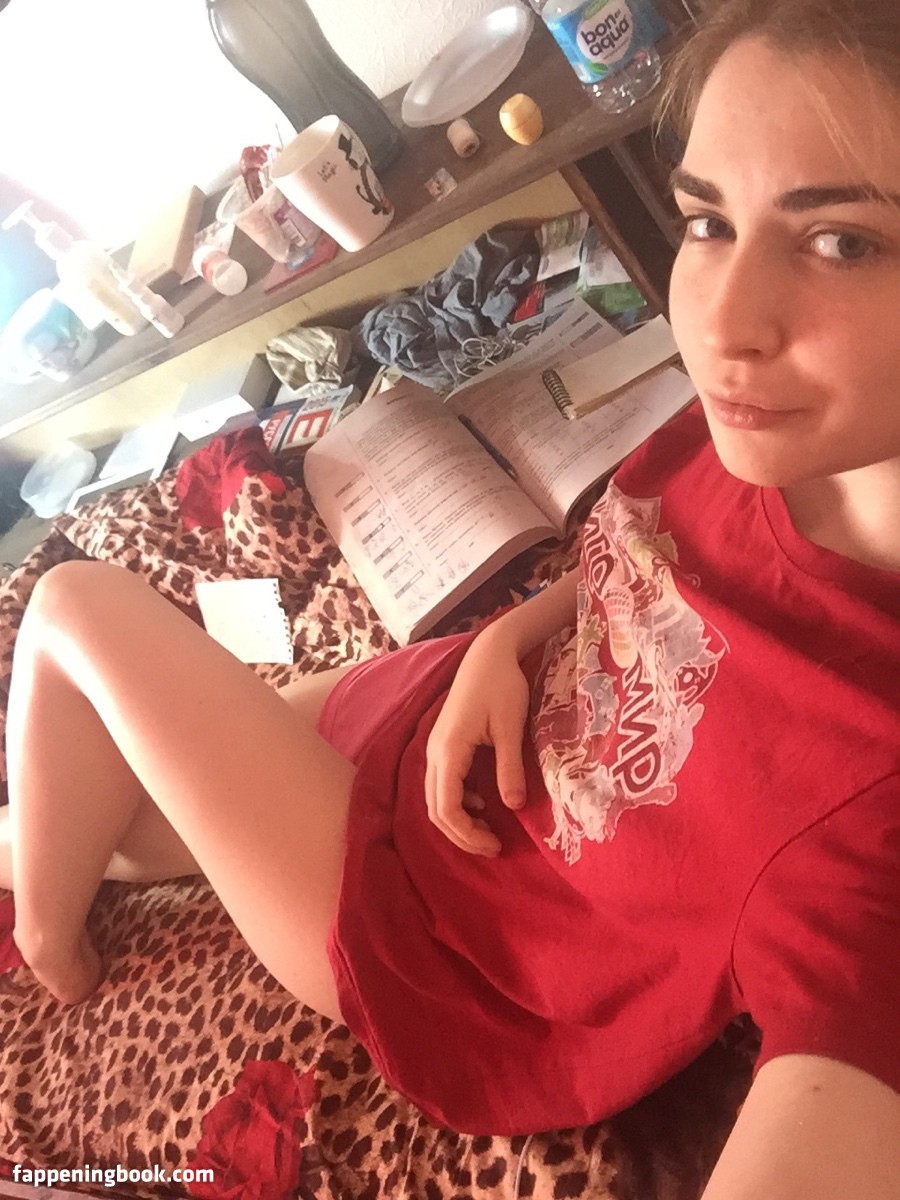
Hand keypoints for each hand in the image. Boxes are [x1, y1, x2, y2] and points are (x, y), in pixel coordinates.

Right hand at [425, 627, 528, 855]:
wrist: (488, 654)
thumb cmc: (502, 685)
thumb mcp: (511, 727)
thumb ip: (510, 768)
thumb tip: (514, 807)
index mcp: (448, 750)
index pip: (446, 808)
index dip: (468, 834)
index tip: (496, 845)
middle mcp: (433, 753)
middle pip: (434, 809)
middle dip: (461, 834)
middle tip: (493, 847)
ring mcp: (435, 748)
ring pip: (434, 798)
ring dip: (457, 820)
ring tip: (488, 831)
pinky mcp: (443, 744)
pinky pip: (441, 784)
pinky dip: (457, 802)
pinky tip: (482, 801)